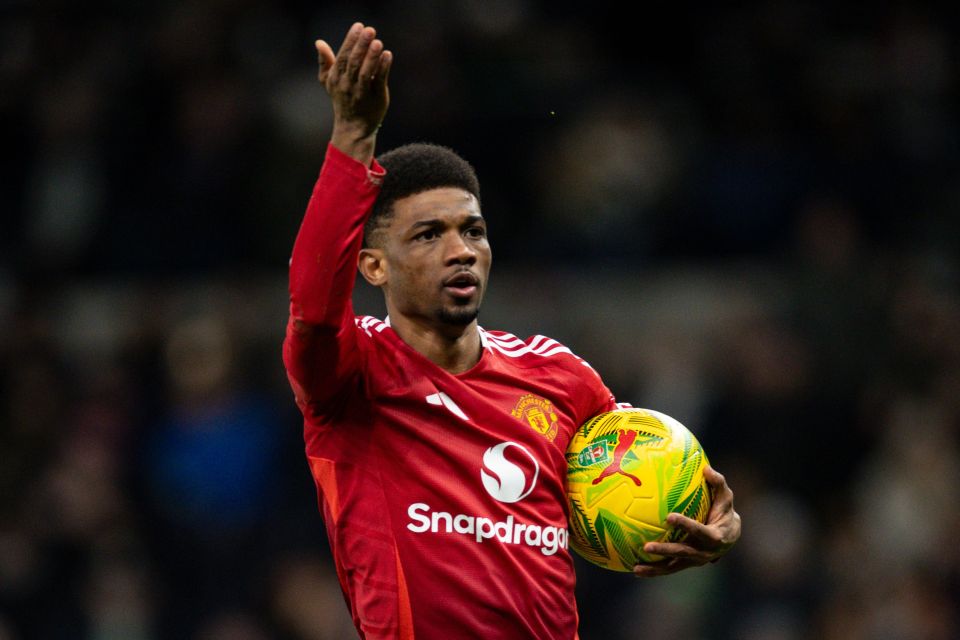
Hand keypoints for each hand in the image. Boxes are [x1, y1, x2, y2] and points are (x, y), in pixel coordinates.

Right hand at [315, 22, 392, 162]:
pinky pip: (379, 81)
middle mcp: (347, 85)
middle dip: (361, 45)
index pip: (342, 56)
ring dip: (372, 57)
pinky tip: (388, 55)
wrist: (352, 127)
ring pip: (366, 72)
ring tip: (378, 42)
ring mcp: (362, 92)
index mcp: (336, 78)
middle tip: (370, 30)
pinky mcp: (376, 98)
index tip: (358, 26)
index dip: (350, 41)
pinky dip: (383, 68)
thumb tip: (318, 42)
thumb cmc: (342, 99)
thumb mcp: (329, 82)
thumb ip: (325, 62)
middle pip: (354, 62)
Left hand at [633, 465, 740, 577]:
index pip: (699, 531)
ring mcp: (694, 561)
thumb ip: (718, 483)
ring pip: (673, 567)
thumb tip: (706, 468)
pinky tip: (634, 569)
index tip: (669, 517)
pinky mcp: (686, 564)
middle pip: (682, 553)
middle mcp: (704, 552)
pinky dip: (653, 570)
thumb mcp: (726, 498)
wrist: (730, 537)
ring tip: (635, 568)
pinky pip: (669, 569)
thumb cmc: (725, 512)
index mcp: (715, 536)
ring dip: (655, 569)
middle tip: (646, 547)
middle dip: (665, 551)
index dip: (686, 525)